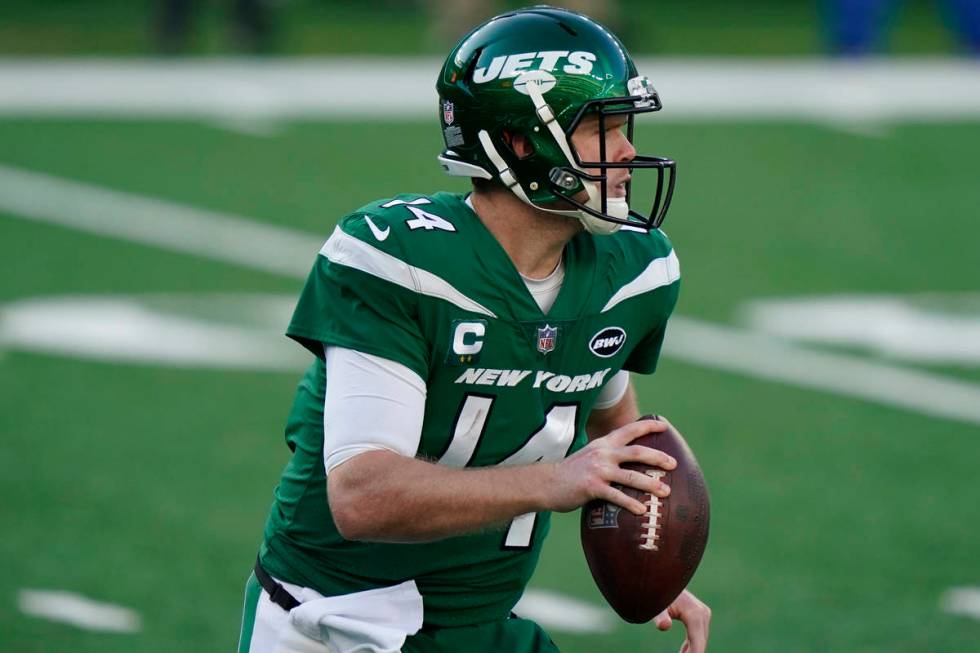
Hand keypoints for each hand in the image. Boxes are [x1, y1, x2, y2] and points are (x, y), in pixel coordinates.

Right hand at [547, 417, 675, 513]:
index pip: (629, 430)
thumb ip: (606, 457)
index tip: (664, 425)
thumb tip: (626, 464)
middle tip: (674, 464)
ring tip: (666, 492)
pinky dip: (631, 503)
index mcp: (603, 444)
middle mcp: (603, 453)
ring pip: (631, 475)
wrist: (546, 483)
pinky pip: (616, 495)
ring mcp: (598, 470)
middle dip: (658, 457)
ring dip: (651, 484)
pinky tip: (641, 510)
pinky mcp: (592, 487)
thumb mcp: (588, 457)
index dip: (647, 426)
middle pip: (637, 451)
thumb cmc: (570, 474)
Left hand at [653, 590, 710, 652]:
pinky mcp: (699, 615)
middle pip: (700, 642)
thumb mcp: (655, 605)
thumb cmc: (656, 590)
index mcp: (694, 613)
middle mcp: (702, 613)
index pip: (698, 642)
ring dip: (691, 652)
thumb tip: (664, 625)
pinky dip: (690, 646)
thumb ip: (659, 616)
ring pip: (699, 640)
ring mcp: (702, 614)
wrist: (660, 575)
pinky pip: (696, 636)